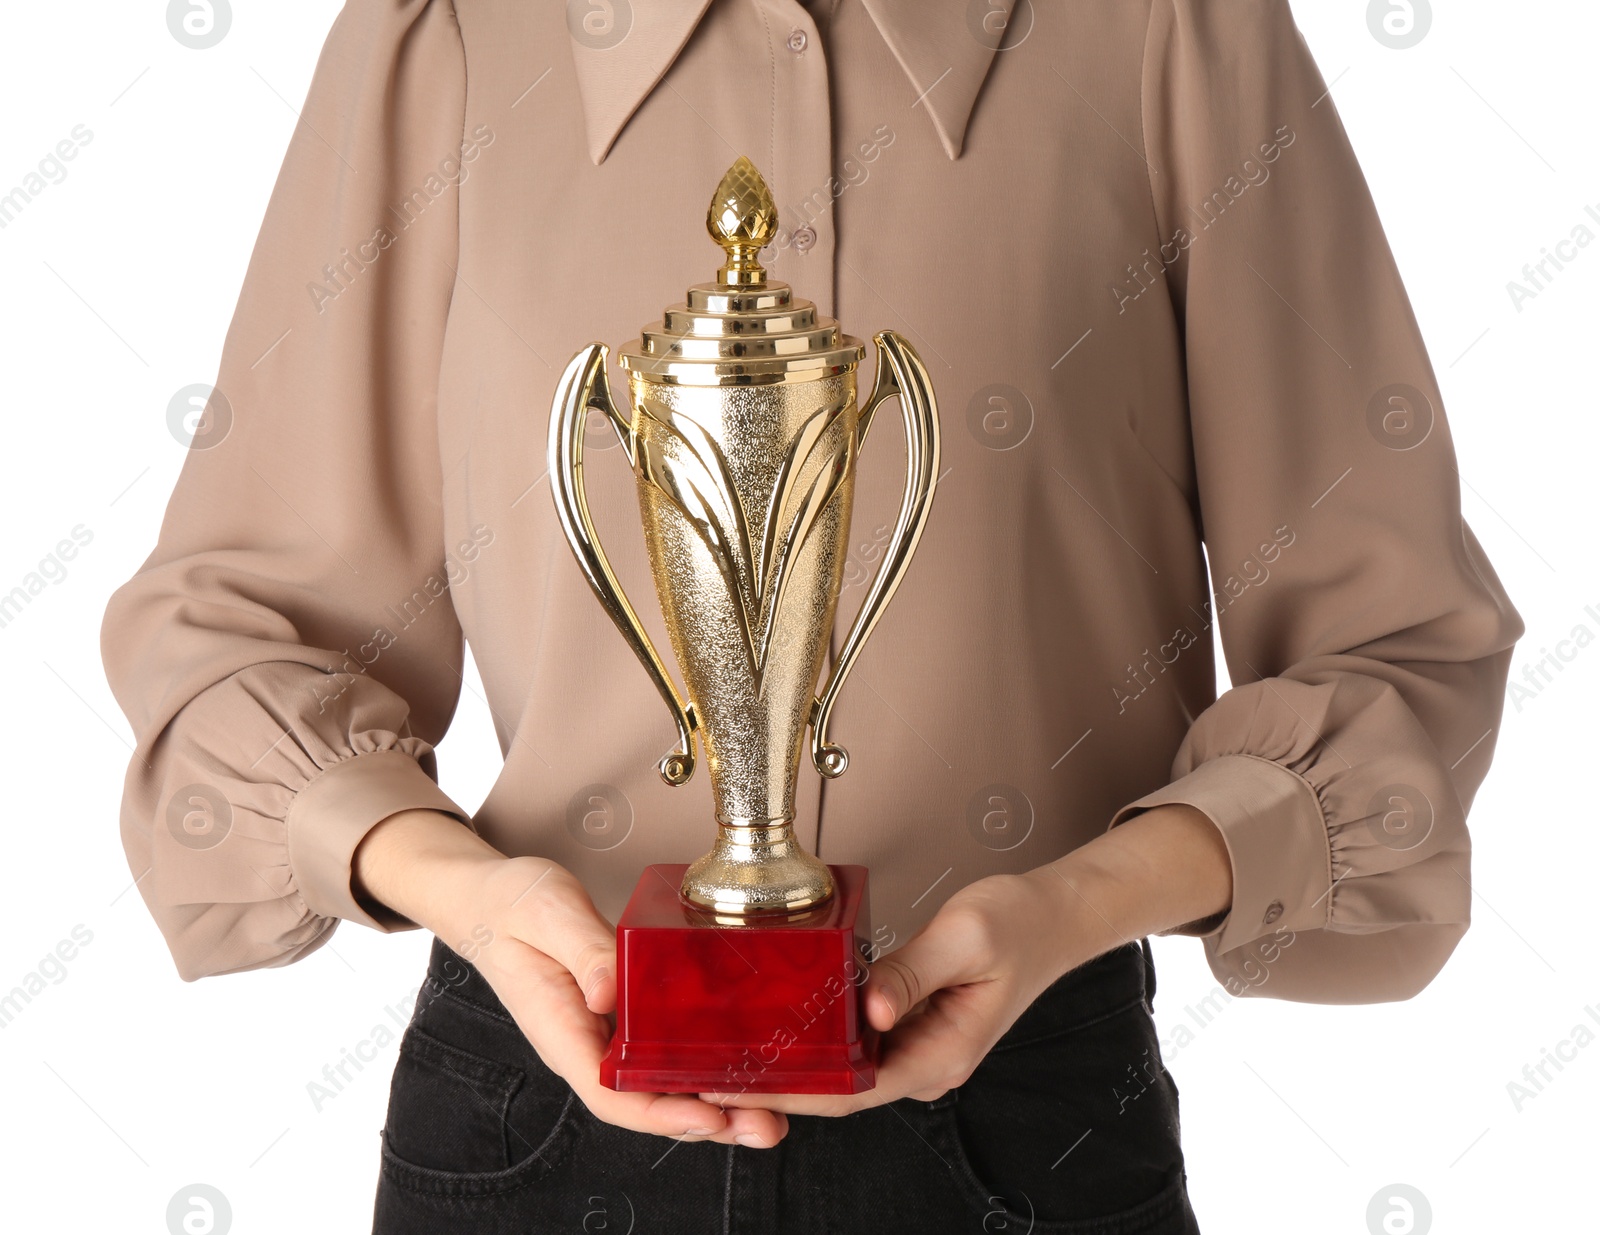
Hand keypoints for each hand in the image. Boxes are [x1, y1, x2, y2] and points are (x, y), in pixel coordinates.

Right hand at [354, 809, 787, 1147]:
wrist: (490, 897)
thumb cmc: (512, 903)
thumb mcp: (547, 912)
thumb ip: (581, 950)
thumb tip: (611, 992)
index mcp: (562, 1030)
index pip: (611, 1094)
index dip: (662, 1113)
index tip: (710, 1117)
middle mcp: (586, 1044)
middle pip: (647, 1103)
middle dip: (708, 1122)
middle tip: (767, 1126)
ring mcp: (604, 1035)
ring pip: (660, 1085)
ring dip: (715, 1103)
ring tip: (771, 1112)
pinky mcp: (622, 1017)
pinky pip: (662, 1054)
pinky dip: (703, 1067)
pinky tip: (744, 1067)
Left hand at [707, 803, 1230, 1115]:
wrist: (1056, 916)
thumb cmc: (1019, 923)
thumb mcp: (966, 938)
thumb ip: (912, 972)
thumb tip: (868, 1011)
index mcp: (941, 1055)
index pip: (849, 1092)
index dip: (787, 1093)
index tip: (733, 1084)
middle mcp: (926, 1064)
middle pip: (837, 1092)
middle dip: (775, 1087)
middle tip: (706, 1072)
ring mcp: (918, 1049)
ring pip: (844, 1072)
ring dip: (790, 1067)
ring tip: (725, 1053)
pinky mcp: (911, 1027)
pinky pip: (856, 1045)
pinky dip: (816, 1042)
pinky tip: (776, 1025)